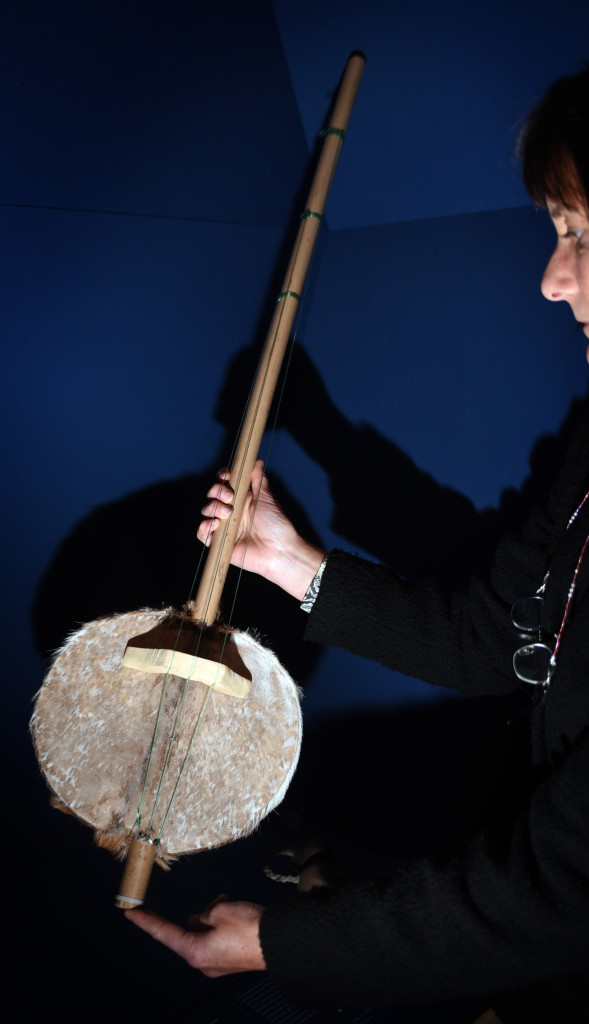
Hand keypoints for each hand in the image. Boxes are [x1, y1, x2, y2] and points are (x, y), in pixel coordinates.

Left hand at [125, 897, 265, 976]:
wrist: (281, 943)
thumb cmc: (251, 930)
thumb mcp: (221, 912)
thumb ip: (205, 914)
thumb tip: (202, 919)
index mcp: (196, 952)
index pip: (164, 933)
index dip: (147, 921)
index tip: (130, 913)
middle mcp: (203, 961)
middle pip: (188, 931)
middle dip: (201, 914)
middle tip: (218, 903)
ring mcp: (217, 962)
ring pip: (204, 932)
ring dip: (213, 916)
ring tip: (231, 907)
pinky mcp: (229, 959)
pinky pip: (217, 938)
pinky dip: (222, 924)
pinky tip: (235, 913)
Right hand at [197, 460, 324, 600]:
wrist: (279, 550)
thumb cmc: (276, 525)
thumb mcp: (266, 497)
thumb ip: (258, 479)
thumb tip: (257, 461)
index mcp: (241, 500)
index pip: (224, 485)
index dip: (221, 478)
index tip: (226, 476)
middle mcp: (231, 512)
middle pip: (212, 496)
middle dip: (217, 492)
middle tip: (230, 498)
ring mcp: (224, 528)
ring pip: (206, 512)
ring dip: (212, 508)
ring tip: (227, 513)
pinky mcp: (219, 544)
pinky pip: (202, 534)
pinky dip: (204, 527)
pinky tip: (215, 524)